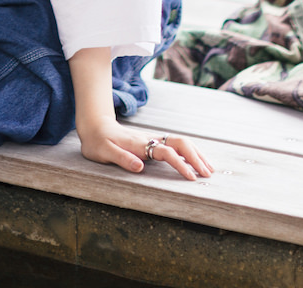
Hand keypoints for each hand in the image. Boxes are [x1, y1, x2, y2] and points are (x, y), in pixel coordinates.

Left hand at [77, 118, 212, 180]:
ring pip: (181, 142)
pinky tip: (195, 160)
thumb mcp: (103, 152)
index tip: (191, 177)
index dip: (180, 164)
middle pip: (180, 143)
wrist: (94, 126)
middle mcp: (149, 140)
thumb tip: (140, 167)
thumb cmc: (97, 142)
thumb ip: (121, 158)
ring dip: (196, 153)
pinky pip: (176, 144)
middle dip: (196, 157)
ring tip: (208, 168)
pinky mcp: (153, 141)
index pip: (166, 152)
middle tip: (208, 174)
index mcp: (139, 144)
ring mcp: (152, 139)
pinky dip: (190, 151)